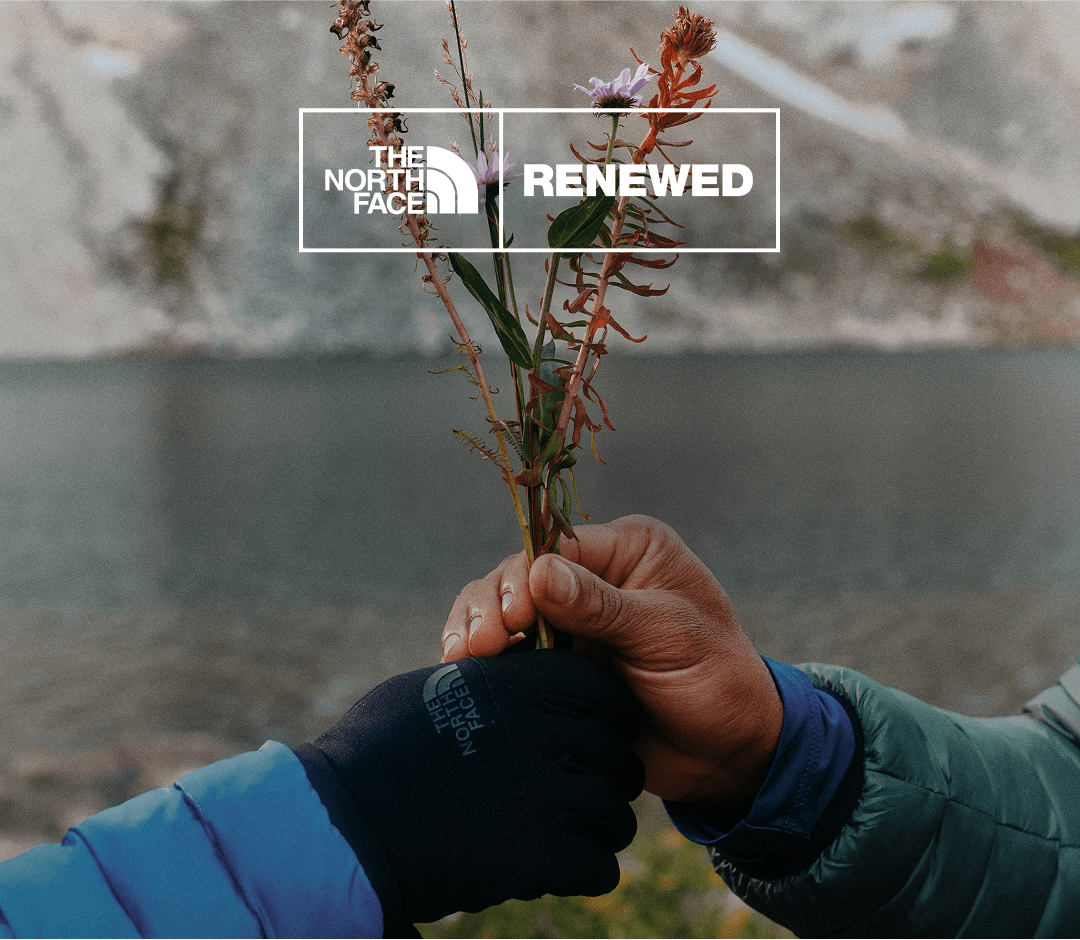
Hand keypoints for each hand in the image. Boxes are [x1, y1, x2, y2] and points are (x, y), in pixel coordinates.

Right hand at [295, 650, 643, 927]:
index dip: (610, 716)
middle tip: (594, 789)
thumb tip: (507, 672)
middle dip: (613, 775)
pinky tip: (566, 867)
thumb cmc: (379, 746)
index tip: (599, 731)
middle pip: (617, 756)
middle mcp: (544, 733)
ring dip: (603, 826)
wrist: (349, 819)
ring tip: (583, 833)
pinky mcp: (538, 855)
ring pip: (614, 814)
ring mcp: (544, 795)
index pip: (605, 694)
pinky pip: (597, 866)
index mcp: (523, 686)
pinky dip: (588, 869)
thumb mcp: (438, 688)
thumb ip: (490, 683)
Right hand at [442, 515, 782, 805]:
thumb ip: (603, 606)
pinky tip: (467, 676)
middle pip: (518, 575)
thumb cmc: (715, 680)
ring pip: (502, 611)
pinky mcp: (555, 663)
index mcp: (627, 550)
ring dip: (477, 630)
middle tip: (480, 646)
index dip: (523, 579)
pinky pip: (508, 653)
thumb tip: (538, 574)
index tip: (511, 619)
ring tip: (463, 659)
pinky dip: (485, 662)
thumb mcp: (665, 634)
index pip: (556, 547)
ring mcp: (570, 621)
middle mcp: (592, 576)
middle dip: (491, 606)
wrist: (726, 754)